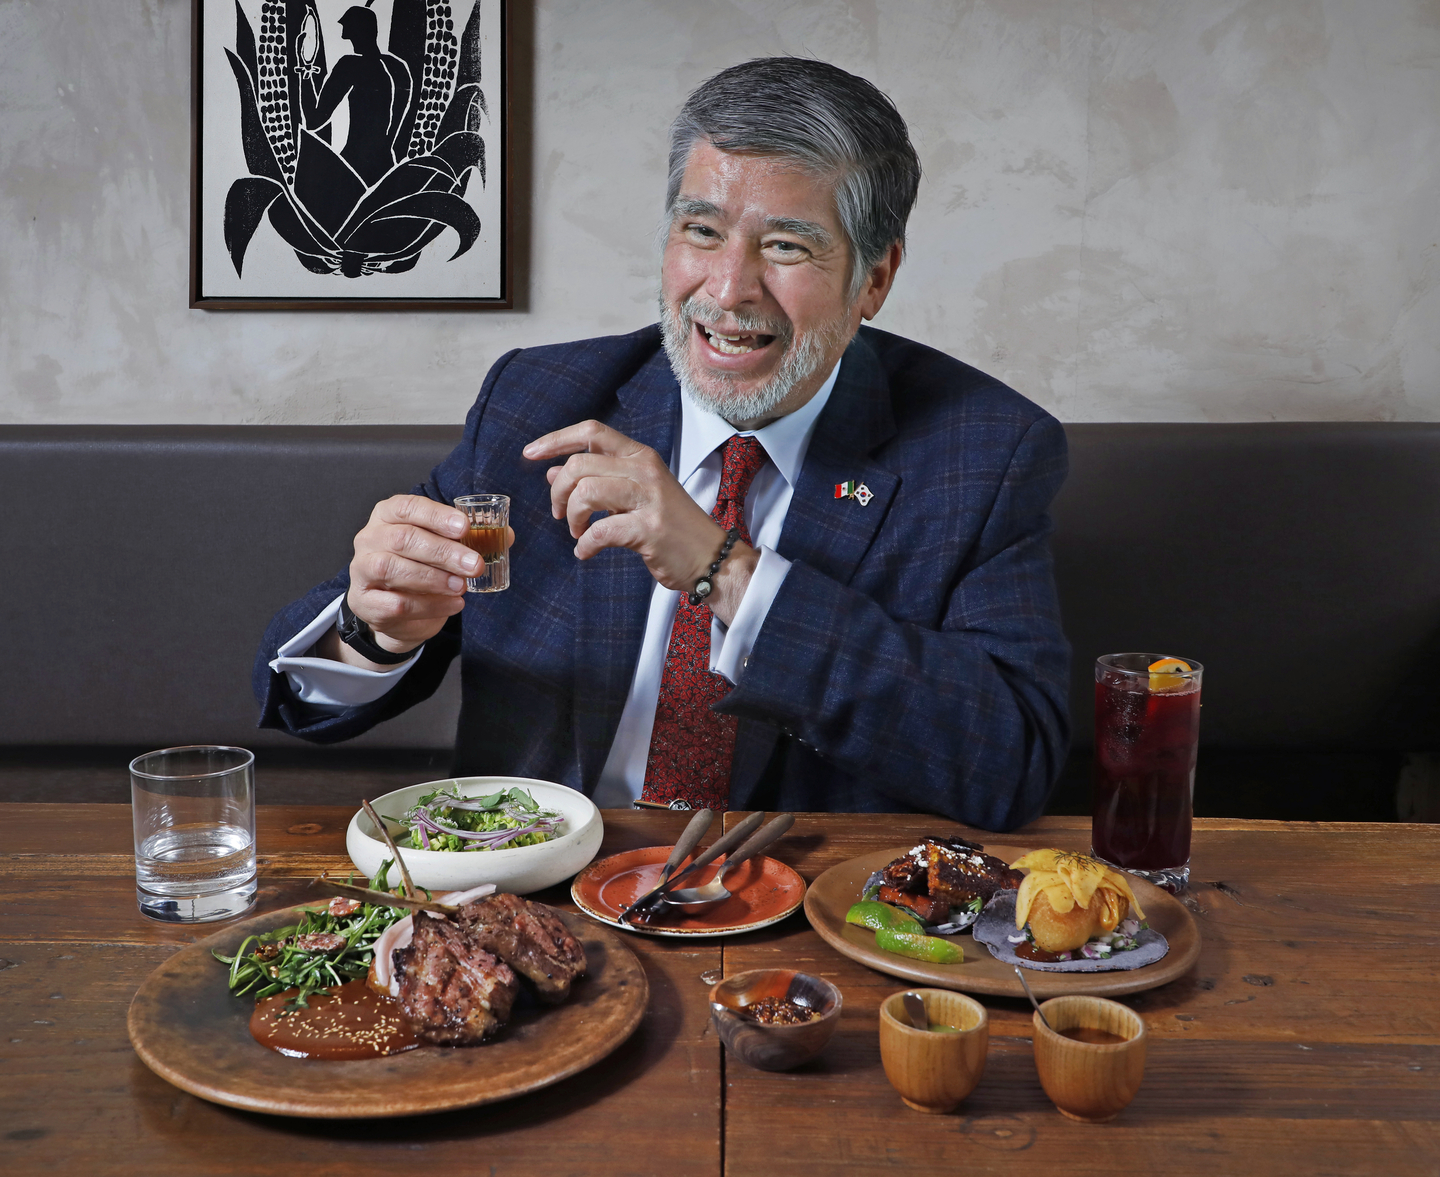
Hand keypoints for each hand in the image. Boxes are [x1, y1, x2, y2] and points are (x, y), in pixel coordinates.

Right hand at [321, 495, 507, 667]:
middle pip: (404, 538)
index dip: (437, 516)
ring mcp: (362, 570)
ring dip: (434, 578)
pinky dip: (429, 606)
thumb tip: (507, 535)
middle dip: (444, 552)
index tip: (465, 527)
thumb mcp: (443, 547)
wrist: (395, 611)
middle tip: (475, 565)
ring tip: (462, 586)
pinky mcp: (365, 602)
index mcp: (388, 515)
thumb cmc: (420, 567)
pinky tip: (453, 604)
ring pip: (392, 569)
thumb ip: (472, 539)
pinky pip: (395, 603)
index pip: (408, 507)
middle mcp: (370, 538)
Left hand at [523, 420, 757, 622]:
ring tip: (578, 533)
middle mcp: (645, 470)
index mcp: (641, 456)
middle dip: (559, 492)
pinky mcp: (650, 529)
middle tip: (561, 514)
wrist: (711, 557)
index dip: (555, 440)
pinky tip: (587, 552)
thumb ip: (597, 480)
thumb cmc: (670, 526)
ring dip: (573, 518)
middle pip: (580, 465)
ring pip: (587, 492)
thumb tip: (553, 473)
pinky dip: (585, 545)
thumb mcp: (633, 494)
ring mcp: (649, 499)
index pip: (591, 432)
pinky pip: (600, 532)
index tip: (530, 454)